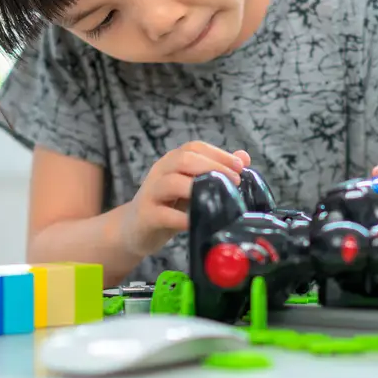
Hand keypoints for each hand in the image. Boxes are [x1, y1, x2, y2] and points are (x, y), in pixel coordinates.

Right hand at [121, 141, 248, 255]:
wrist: (134, 230)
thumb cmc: (169, 206)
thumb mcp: (193, 187)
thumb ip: (216, 171)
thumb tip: (244, 157)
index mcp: (172, 162)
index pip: (194, 148)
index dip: (218, 153)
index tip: (240, 166)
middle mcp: (160, 172)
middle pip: (184, 159)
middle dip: (212, 168)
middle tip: (234, 182)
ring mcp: (151, 193)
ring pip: (172, 182)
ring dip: (197, 188)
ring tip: (219, 199)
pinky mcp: (146, 216)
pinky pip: (163, 214)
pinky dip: (182, 218)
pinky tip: (197, 222)